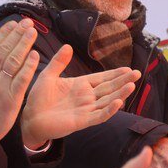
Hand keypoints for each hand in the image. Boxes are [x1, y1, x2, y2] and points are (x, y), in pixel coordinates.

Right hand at [0, 20, 37, 138]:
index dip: (3, 33)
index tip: (13, 23)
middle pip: (5, 50)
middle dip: (16, 34)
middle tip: (27, 22)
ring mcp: (0, 85)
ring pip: (14, 60)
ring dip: (24, 44)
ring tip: (33, 32)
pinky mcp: (11, 97)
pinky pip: (21, 78)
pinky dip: (28, 66)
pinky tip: (35, 55)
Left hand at [20, 44, 139, 148]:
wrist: (30, 119)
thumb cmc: (38, 99)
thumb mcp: (48, 76)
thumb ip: (59, 62)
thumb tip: (68, 46)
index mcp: (81, 86)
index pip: (102, 79)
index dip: (115, 74)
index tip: (128, 69)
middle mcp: (87, 98)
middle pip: (109, 88)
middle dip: (123, 82)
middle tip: (137, 73)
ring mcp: (86, 110)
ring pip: (108, 101)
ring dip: (120, 94)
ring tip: (132, 85)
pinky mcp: (82, 122)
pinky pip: (99, 116)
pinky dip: (109, 110)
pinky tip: (118, 103)